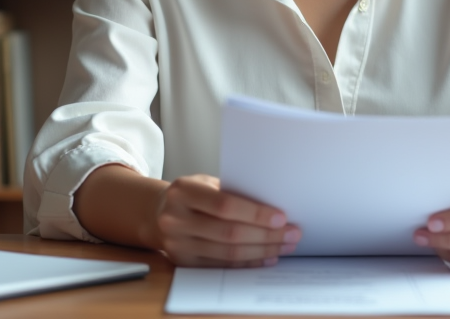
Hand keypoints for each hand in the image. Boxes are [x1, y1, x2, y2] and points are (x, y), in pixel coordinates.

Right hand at [153, 174, 301, 266]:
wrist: (157, 214)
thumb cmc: (191, 195)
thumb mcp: (205, 183)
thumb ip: (232, 191)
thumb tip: (274, 204)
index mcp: (183, 192)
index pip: (225, 205)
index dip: (255, 213)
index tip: (281, 217)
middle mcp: (175, 219)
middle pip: (229, 233)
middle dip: (266, 235)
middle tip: (292, 233)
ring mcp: (177, 244)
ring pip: (228, 253)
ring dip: (262, 251)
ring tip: (284, 246)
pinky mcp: (183, 263)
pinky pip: (222, 266)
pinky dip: (248, 263)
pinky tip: (266, 257)